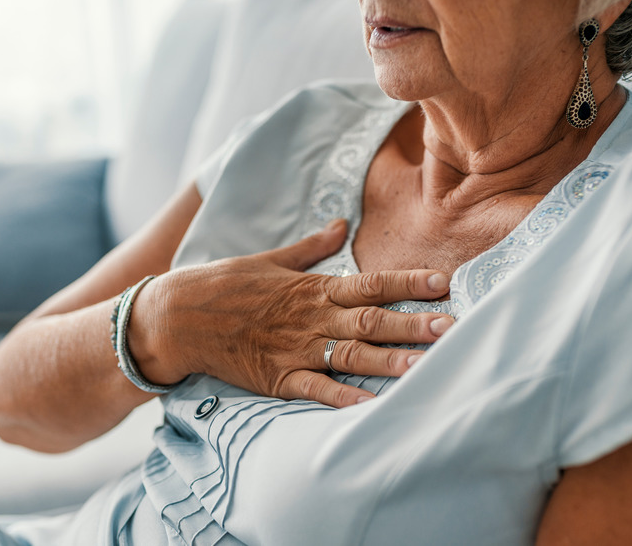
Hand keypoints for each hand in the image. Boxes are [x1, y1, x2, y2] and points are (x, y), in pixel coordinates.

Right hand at [130, 219, 453, 407]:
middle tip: (452, 328)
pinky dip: (344, 400)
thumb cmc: (225, 284)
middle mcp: (312, 319)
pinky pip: (316, 391)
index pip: (371, 283)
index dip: (409, 283)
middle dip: (414, 324)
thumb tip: (340, 224)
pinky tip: (373, 408)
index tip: (443, 282)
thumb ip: (311, 247)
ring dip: (391, 362)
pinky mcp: (277, 378)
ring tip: (426, 367)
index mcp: (313, 288)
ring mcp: (296, 350)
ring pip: (352, 357)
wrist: (178, 316)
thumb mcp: (271, 259)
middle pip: (372, 322)